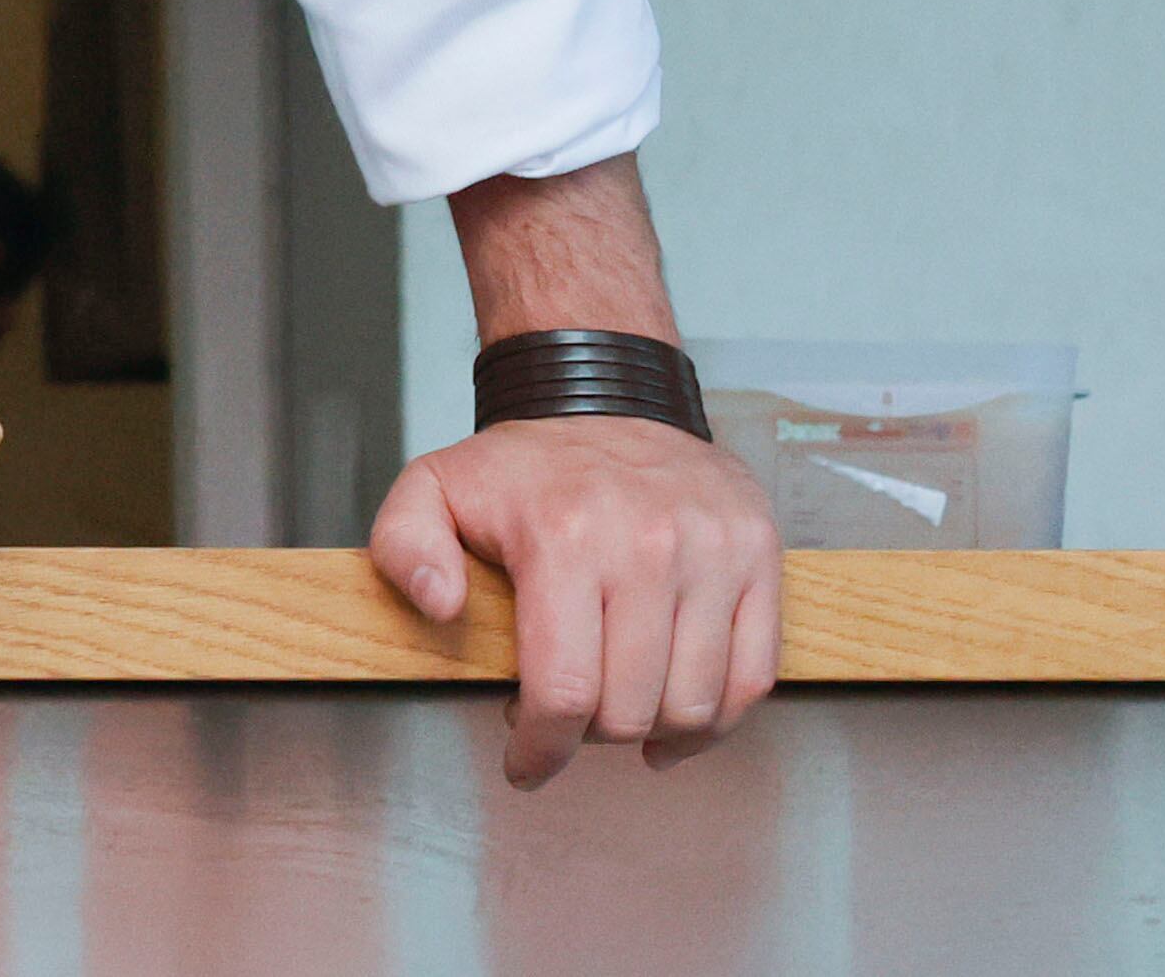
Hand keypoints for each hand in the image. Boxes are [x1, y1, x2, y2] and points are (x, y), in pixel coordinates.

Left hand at [368, 415, 777, 785]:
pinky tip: (678, 719)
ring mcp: (713, 550)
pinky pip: (755, 675)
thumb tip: (438, 607)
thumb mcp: (433, 488)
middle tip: (567, 720)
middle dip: (589, 737)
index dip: (542, 750)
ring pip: (695, 703)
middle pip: (630, 708)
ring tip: (618, 715)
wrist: (607, 398)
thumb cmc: (525, 465)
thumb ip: (405, 547)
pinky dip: (718, 717)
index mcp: (563, 536)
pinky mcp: (759, 556)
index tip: (526, 765)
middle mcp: (647, 543)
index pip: (563, 689)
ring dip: (653, 733)